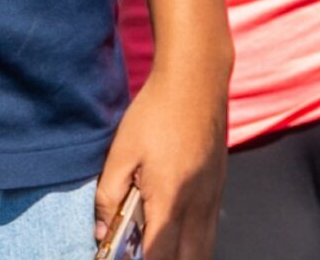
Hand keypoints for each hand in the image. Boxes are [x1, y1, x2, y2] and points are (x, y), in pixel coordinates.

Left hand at [98, 60, 227, 259]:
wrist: (197, 78)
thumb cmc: (157, 111)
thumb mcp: (121, 151)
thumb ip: (108, 195)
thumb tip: (101, 231)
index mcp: (171, 200)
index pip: (158, 257)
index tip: (120, 258)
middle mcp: (198, 206)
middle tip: (140, 254)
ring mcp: (213, 197)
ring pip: (204, 249)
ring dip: (182, 258)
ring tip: (157, 248)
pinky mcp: (219, 187)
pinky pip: (210, 229)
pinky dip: (194, 242)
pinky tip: (175, 231)